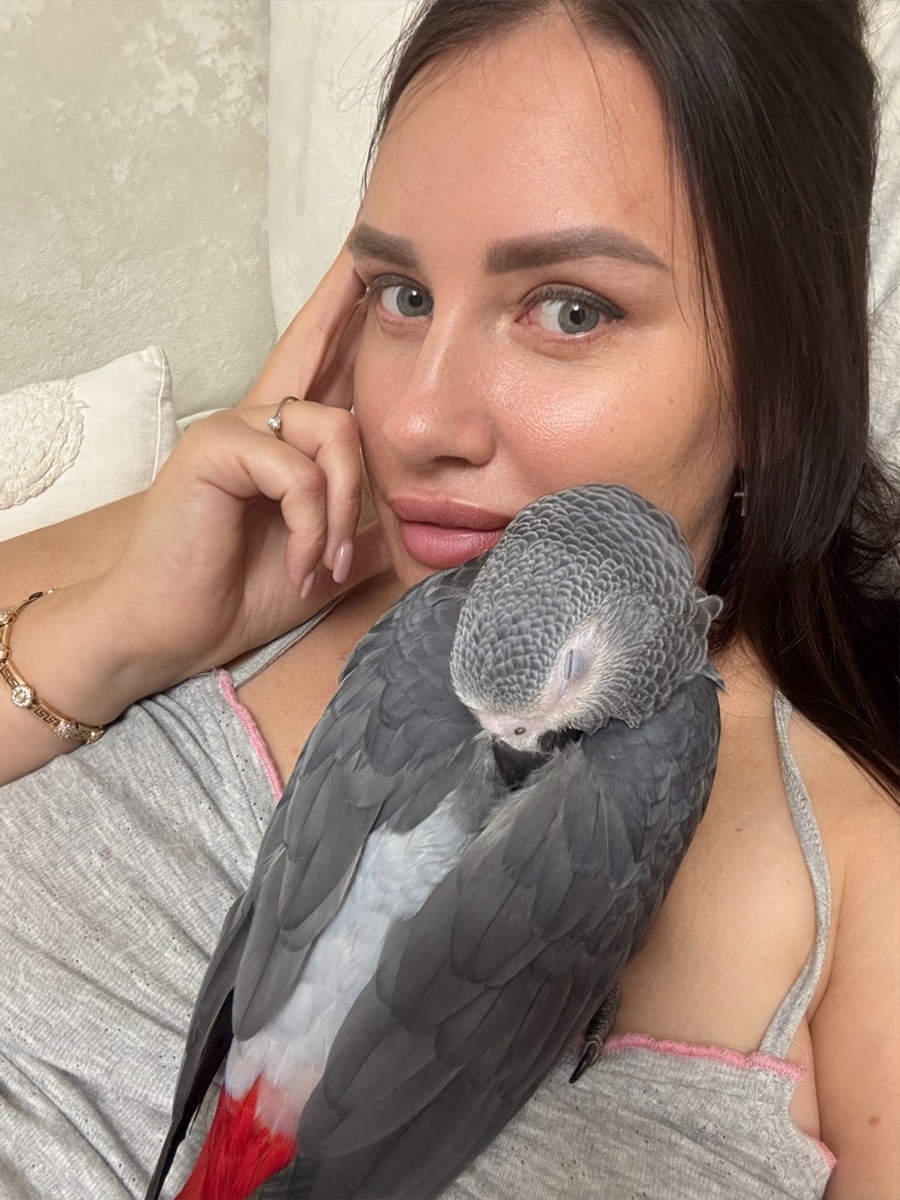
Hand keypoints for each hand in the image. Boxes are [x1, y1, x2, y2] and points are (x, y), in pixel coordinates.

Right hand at [94, 246, 390, 698]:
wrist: (176, 631)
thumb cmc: (243, 592)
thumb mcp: (326, 555)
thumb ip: (363, 525)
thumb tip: (414, 514)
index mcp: (284, 439)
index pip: (321, 362)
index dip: (343, 312)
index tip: (367, 266)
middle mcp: (260, 418)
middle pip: (320, 348)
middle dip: (345, 298)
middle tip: (370, 255)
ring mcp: (235, 426)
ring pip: (335, 431)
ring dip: (344, 507)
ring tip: (327, 561)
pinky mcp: (216, 447)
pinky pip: (297, 471)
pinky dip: (313, 524)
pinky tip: (303, 564)